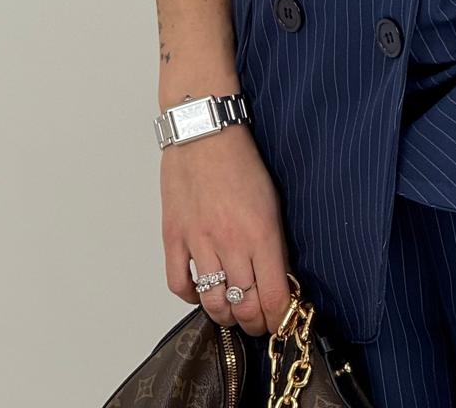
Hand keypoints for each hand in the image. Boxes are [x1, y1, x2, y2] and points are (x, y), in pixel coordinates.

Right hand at [161, 122, 292, 336]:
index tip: (281, 322)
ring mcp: (199, 242)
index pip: (274, 295)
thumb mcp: (273, 202)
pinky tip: (201, 289)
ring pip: (213, 303)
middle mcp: (231, 242)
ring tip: (233, 312)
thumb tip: (279, 280)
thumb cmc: (242, 162)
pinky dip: (190, 296)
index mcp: (262, 232)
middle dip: (255, 322)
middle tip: (258, 321)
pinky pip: (179, 285)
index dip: (279, 318)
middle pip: (244, 307)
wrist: (205, 133)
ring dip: (225, 316)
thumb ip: (275, 243)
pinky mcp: (174, 238)